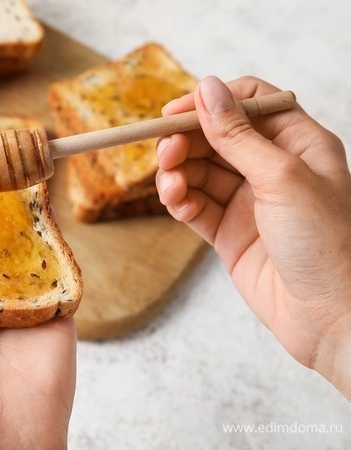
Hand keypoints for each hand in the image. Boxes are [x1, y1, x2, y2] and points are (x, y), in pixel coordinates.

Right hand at [156, 76, 350, 399]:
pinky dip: (180, 200)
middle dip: (187, 141)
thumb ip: (238, 135)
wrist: (330, 317)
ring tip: (170, 184)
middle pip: (216, 137)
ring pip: (199, 172)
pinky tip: (175, 202)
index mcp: (297, 144)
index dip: (210, 102)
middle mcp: (271, 168)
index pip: (248, 104)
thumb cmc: (327, 244)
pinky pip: (195, 206)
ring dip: (178, 173)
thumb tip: (207, 88)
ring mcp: (248, 202)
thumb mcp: (281, 177)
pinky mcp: (228, 232)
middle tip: (165, 151)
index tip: (176, 112)